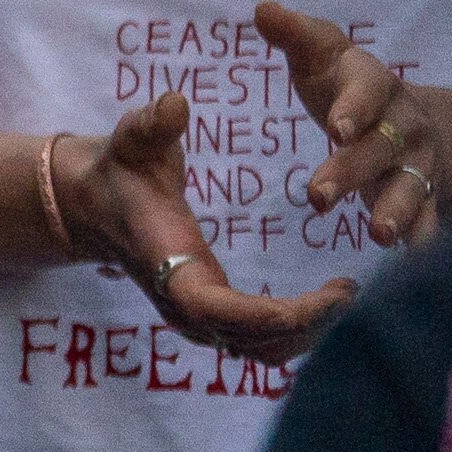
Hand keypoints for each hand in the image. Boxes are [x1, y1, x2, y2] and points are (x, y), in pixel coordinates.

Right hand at [55, 92, 357, 361]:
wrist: (92, 206)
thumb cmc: (120, 170)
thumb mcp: (133, 140)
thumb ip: (153, 123)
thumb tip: (176, 101)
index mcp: (170, 270)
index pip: (227, 313)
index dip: (284, 313)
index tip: (336, 297)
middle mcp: (184, 307)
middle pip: (257, 341)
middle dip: (313, 326)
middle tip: (359, 295)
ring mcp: (196, 320)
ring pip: (263, 351)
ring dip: (308, 335)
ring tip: (351, 302)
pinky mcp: (209, 320)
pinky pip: (259, 344)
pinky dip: (296, 335)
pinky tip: (327, 309)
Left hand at [262, 1, 439, 245]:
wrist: (405, 113)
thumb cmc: (343, 81)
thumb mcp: (321, 53)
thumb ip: (294, 34)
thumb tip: (263, 9)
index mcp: (375, 83)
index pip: (368, 92)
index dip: (355, 109)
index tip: (336, 129)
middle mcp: (404, 122)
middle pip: (380, 147)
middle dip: (352, 171)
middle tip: (318, 196)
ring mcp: (418, 159)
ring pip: (410, 185)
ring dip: (395, 210)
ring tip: (377, 234)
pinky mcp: (425, 192)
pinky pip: (429, 213)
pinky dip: (421, 230)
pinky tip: (409, 249)